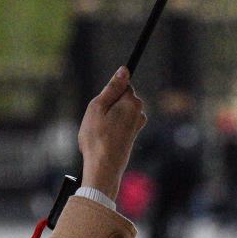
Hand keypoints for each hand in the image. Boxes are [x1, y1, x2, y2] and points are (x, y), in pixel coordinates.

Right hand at [78, 67, 147, 199]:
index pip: (121, 86)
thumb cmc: (97, 138)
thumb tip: (124, 70)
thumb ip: (112, 87)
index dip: (107, 95)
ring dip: (108, 119)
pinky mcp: (133, 135)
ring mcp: (137, 125)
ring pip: (119, 112)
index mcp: (132, 102)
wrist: (103, 167)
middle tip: (97, 120)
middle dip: (108, 106)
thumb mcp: (98, 107)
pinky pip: (119, 123)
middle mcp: (139, 112)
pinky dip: (111, 129)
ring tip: (99, 132)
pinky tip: (103, 140)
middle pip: (121, 98)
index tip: (101, 106)